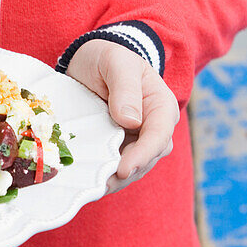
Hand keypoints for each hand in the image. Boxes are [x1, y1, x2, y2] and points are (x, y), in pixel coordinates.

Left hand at [66, 39, 179, 192]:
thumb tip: (130, 121)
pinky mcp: (117, 147)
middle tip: (100, 185)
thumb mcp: (116, 63)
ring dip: (114, 180)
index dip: (143, 156)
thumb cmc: (108, 58)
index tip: (123, 169)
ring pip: (132, 167)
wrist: (91, 62)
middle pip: (147, 158)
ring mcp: (136, 140)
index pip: (159, 136)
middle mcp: (153, 128)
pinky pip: (114, 166)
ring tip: (91, 188)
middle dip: (126, 173)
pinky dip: (103, 175)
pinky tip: (85, 182)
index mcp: (161, 107)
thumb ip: (125, 88)